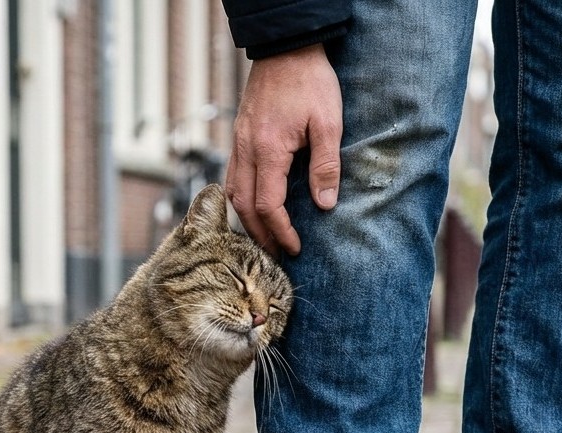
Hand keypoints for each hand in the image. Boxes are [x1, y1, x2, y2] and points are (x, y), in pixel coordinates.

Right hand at [225, 44, 341, 255]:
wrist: (286, 49)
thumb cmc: (310, 82)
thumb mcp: (328, 122)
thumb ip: (326, 166)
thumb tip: (324, 205)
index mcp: (268, 150)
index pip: (267, 206)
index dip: (280, 232)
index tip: (295, 247)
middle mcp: (246, 150)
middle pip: (243, 207)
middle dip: (260, 235)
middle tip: (277, 254)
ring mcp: (238, 143)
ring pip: (232, 193)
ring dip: (247, 220)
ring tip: (265, 236)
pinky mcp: (239, 136)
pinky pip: (233, 176)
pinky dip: (241, 198)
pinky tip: (255, 205)